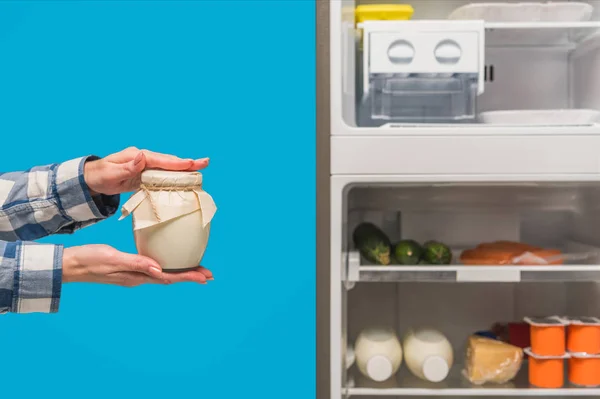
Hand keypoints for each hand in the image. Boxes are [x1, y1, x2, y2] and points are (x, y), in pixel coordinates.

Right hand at [62, 245, 212, 286]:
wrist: (70, 264)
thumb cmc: (90, 260)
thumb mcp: (113, 258)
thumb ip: (136, 263)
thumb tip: (159, 270)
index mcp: (137, 276)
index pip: (169, 277)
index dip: (188, 276)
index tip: (206, 276)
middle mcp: (138, 277)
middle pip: (170, 277)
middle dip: (190, 275)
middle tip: (209, 275)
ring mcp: (133, 274)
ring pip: (163, 274)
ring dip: (181, 272)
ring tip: (197, 271)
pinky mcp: (128, 268)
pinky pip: (154, 269)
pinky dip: (167, 267)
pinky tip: (169, 263)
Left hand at [83, 147, 208, 195]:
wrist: (92, 180)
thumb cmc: (100, 176)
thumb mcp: (111, 173)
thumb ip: (128, 167)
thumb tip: (142, 156)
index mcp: (137, 156)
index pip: (160, 160)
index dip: (176, 162)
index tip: (191, 163)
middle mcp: (144, 158)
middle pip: (169, 161)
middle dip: (187, 163)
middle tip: (205, 162)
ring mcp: (145, 166)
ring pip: (168, 168)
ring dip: (185, 169)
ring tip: (202, 168)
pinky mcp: (145, 174)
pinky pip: (163, 175)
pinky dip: (176, 176)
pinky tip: (186, 179)